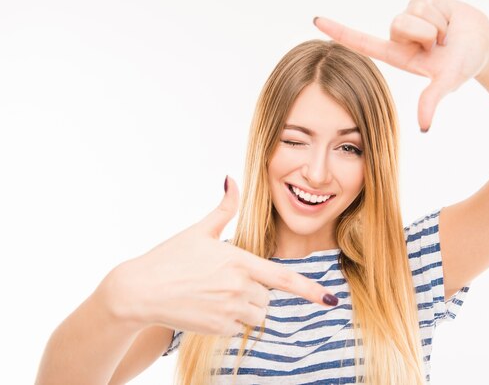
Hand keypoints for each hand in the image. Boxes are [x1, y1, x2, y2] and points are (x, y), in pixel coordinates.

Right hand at [104, 176, 338, 336]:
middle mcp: (239, 287)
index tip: (330, 299)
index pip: (284, 279)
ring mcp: (229, 311)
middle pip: (267, 297)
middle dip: (255, 291)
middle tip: (225, 282)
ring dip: (245, 308)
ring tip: (215, 295)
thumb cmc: (169, 257)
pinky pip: (238, 328)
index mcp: (240, 261)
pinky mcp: (218, 329)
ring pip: (256, 315)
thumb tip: (231, 179)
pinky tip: (207, 308)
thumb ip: (224, 207)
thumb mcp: (199, 230)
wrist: (139, 291)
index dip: (311, 290)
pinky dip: (229, 321)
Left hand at [314, 0, 488, 131]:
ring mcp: (410, 16)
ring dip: (437, 24)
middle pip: (399, 24)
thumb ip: (432, 100)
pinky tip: (449, 21)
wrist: (484, 45)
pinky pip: (426, 0)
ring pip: (414, 11)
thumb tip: (424, 127)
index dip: (340, 31)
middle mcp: (399, 35)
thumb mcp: (446, 82)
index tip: (316, 20)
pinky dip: (444, 12)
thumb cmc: (462, 66)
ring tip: (446, 35)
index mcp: (396, 54)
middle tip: (439, 45)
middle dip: (426, 33)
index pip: (362, 42)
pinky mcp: (422, 0)